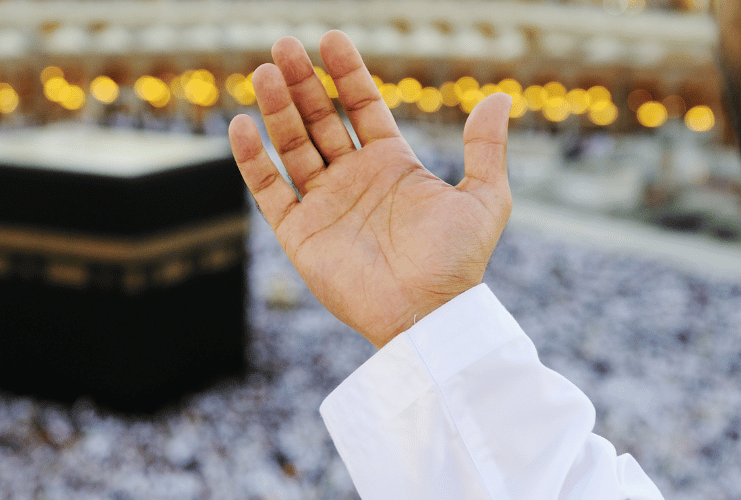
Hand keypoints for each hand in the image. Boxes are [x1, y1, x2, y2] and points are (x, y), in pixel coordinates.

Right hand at [229, 31, 512, 347]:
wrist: (427, 314)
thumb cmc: (458, 262)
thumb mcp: (484, 198)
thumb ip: (486, 147)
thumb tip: (499, 98)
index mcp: (392, 164)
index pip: (362, 107)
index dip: (346, 73)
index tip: (331, 39)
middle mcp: (354, 179)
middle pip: (320, 119)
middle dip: (303, 82)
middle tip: (285, 44)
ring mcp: (324, 204)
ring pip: (292, 146)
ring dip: (278, 110)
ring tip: (265, 73)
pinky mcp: (299, 234)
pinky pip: (270, 190)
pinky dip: (252, 160)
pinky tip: (242, 125)